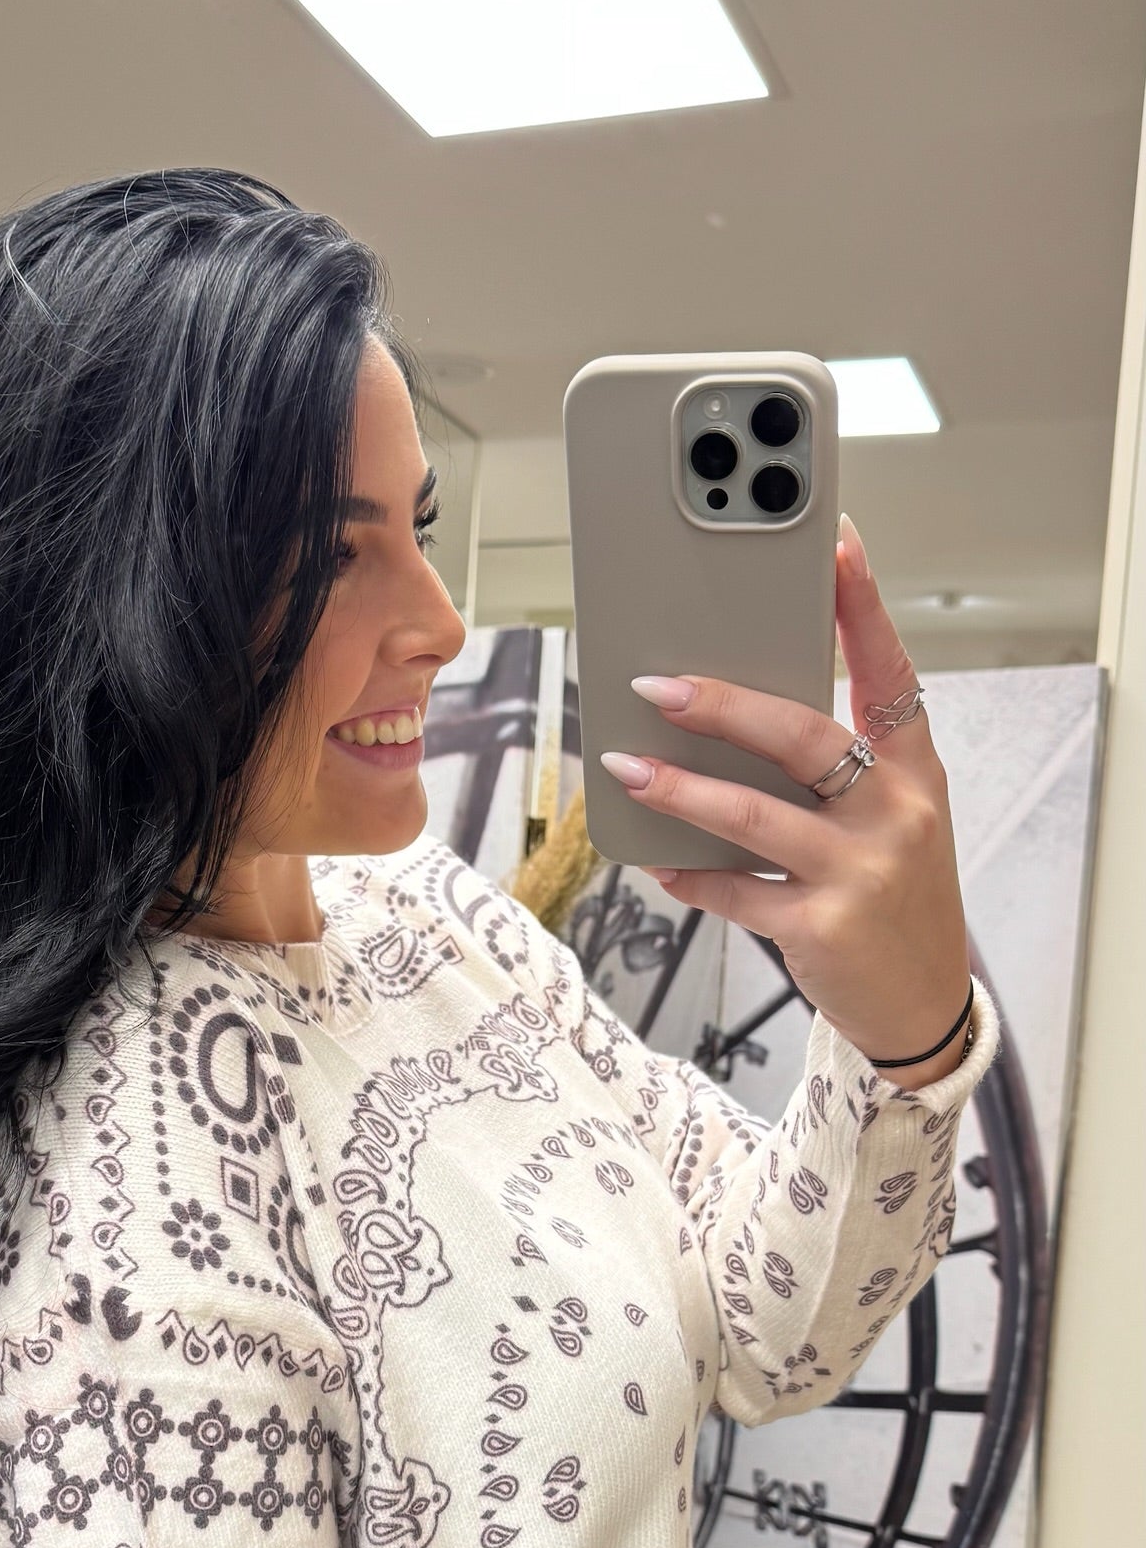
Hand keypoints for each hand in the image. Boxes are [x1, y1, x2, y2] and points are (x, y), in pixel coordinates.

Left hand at [598, 514, 971, 1089]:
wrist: (921, 1002)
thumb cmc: (892, 893)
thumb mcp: (891, 818)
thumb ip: (834, 769)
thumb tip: (727, 713)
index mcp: (915, 769)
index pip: (890, 671)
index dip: (862, 607)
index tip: (834, 545)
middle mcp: (896, 812)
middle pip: (803, 738)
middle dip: (724, 706)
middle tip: (657, 686)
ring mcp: (861, 872)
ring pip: (755, 816)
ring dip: (681, 790)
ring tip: (627, 767)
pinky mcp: (822, 928)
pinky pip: (736, 891)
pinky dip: (689, 874)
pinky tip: (656, 861)